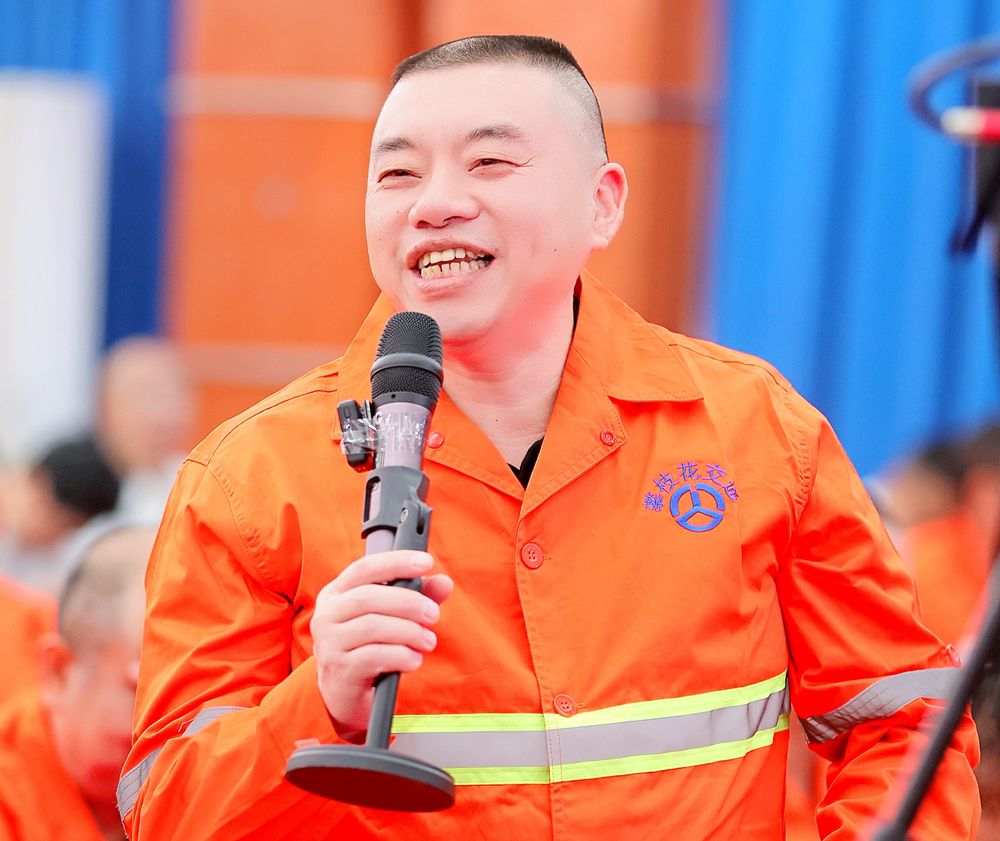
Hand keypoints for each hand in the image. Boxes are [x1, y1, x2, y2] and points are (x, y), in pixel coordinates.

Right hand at [311, 550, 452, 737]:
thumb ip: (418, 596)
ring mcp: (329, 643)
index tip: (427, 562)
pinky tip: (414, 660)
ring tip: (428, 641)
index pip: (365, 568)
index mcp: (337, 593)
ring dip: (409, 632)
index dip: (396, 562)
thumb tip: (444, 582)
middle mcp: (327, 614)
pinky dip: (401, 656)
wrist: (344, 694)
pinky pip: (373, 657)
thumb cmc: (369, 646)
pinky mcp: (339, 670)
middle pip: (369, 597)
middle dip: (409, 603)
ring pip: (373, 626)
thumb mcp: (392, 617)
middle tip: (434, 614)